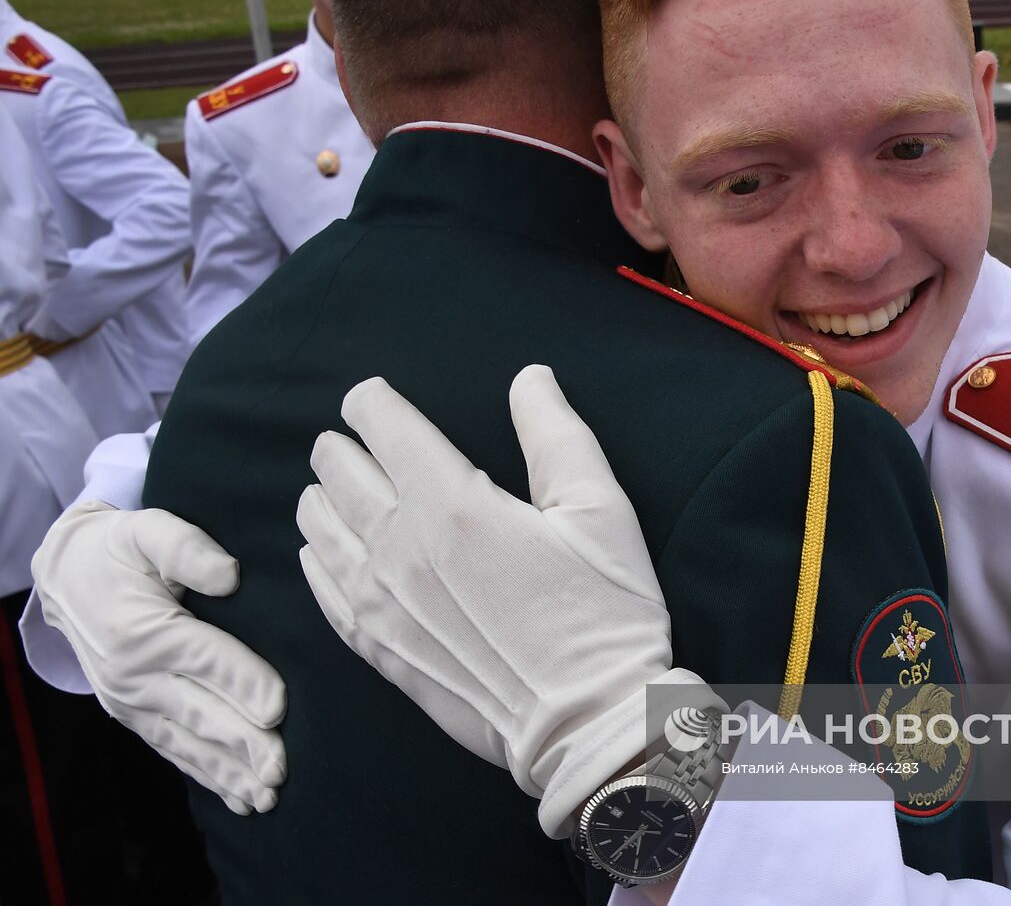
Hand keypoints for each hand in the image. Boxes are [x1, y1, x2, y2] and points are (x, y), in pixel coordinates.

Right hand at [30, 501, 286, 813]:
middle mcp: (135, 674)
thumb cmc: (121, 549)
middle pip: (200, 711)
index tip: (278, 709)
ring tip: (268, 796)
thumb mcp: (149, 529)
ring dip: (228, 772)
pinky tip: (239, 798)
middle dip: (242, 743)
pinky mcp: (131, 715)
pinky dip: (206, 775)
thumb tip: (230, 575)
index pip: (205, 659)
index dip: (244, 683)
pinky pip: (172, 750)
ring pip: (188, 742)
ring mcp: (131, 700)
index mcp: (145, 629)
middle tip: (281, 769)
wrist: (66, 574)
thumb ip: (187, 547)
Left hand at [298, 366, 721, 836]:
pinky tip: (319, 549)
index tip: (371, 397)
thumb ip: (556, 433)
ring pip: (322, 528)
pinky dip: (316, 558)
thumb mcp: (600, 508)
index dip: (372, 402)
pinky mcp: (381, 651)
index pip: (385, 429)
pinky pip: (323, 592)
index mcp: (454, 504)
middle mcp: (401, 548)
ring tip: (332, 485)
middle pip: (340, 473)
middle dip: (343, 446)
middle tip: (352, 440)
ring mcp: (382, 604)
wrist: (589, 723)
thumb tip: (529, 378)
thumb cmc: (604, 612)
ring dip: (323, 496)